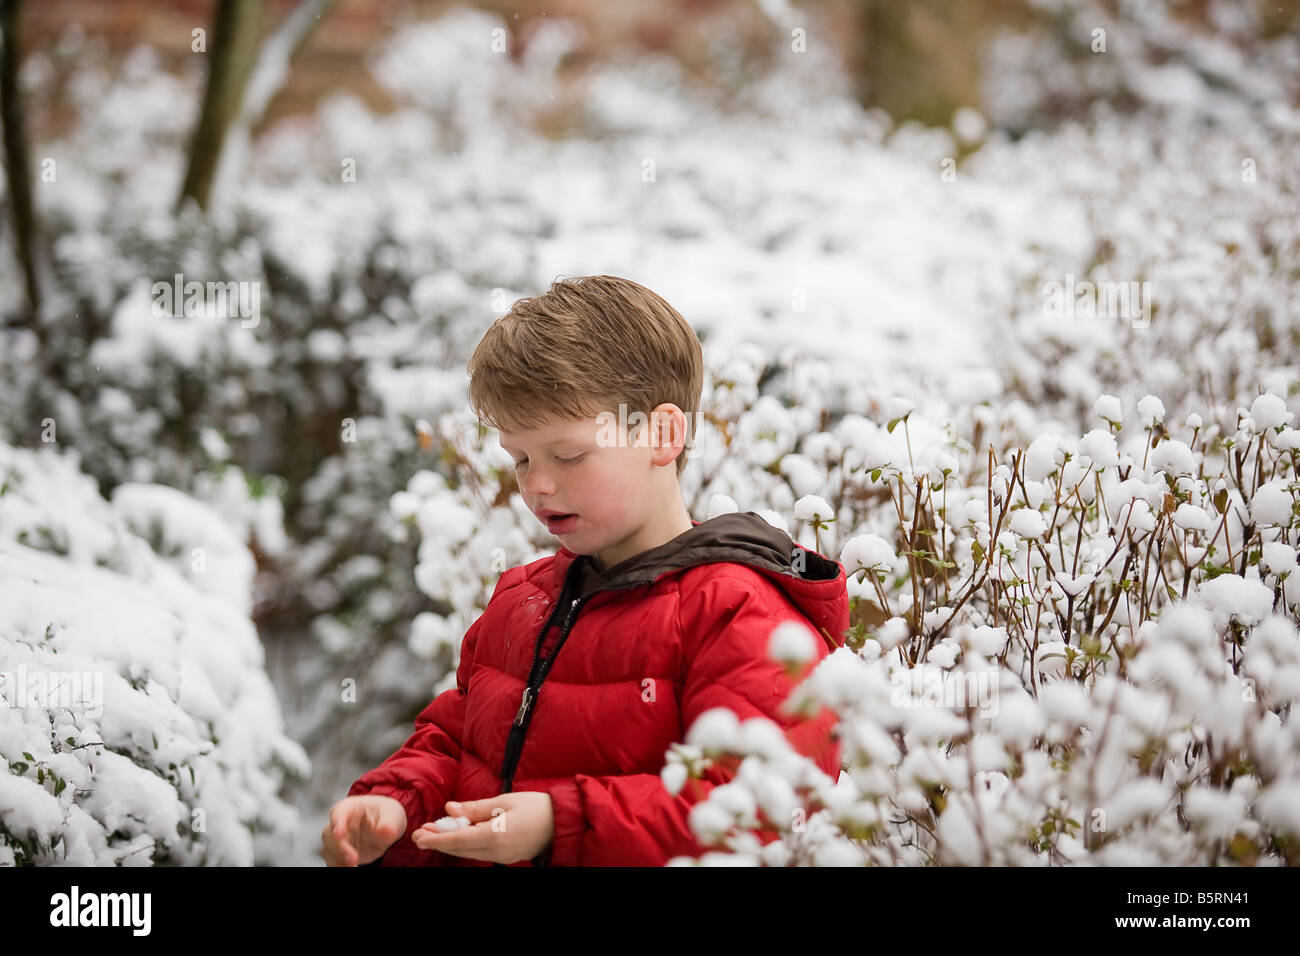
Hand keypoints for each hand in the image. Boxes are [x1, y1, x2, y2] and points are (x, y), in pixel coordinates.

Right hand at [321, 794, 406, 865]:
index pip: (339, 812)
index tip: (339, 834)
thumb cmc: (385, 814)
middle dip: (339, 848)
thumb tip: (387, 830)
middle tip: (353, 859)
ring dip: (338, 860)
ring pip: (329, 850)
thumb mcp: (392, 814)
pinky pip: (333, 861)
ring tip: (353, 867)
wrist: (387, 826)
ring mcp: (339, 839)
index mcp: (350, 807)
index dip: (337, 823)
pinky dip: (339, 866)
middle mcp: (340, 823)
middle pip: (330, 834)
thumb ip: (389, 823)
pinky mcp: (340, 853)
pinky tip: (351, 868)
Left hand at [411, 792, 553, 863]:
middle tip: (419, 834)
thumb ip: (475, 808)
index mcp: (495, 836)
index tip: (419, 835)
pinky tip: (458, 835)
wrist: (563, 822)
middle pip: (459, 850)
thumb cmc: (537, 807)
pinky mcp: (506, 856)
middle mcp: (496, 851)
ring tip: (434, 834)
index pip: (458, 840)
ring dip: (450, 844)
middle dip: (438, 842)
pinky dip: (465, 845)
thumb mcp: (505, 800)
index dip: (436, 838)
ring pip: (468, 853)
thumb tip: (450, 809)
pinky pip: (479, 852)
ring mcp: (502, 857)